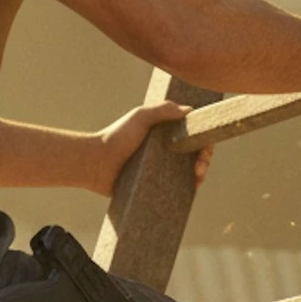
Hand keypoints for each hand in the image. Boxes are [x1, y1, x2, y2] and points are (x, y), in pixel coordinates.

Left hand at [90, 100, 211, 197]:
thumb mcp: (140, 117)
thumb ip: (162, 110)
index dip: (203, 141)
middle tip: (200, 168)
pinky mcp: (154, 187)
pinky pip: (174, 190)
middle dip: (204, 160)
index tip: (204, 149)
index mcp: (164, 133)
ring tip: (196, 180)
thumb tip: (189, 110)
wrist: (95, 163)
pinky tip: (190, 192)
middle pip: (194, 154)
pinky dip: (185, 191)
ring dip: (199, 176)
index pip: (192, 135)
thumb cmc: (116, 137)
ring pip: (188, 173)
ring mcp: (160, 170)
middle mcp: (164, 151)